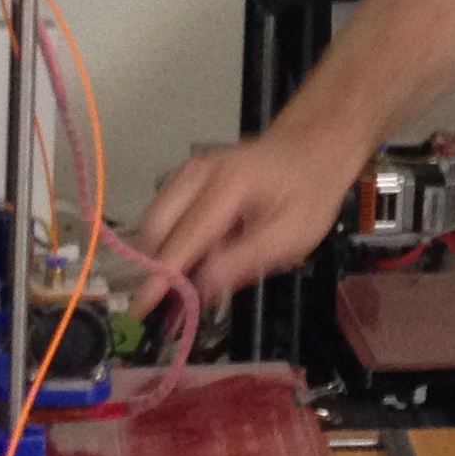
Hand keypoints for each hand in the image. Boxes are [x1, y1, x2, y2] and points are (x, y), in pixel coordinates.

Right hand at [130, 126, 365, 301]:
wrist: (312, 148)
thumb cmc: (308, 193)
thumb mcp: (292, 237)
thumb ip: (243, 263)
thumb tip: (200, 289)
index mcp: (227, 186)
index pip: (182, 240)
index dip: (161, 278)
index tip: (142, 307)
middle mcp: (196, 173)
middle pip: (155, 229)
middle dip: (164, 264)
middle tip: (194, 288)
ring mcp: (186, 171)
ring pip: (155, 222)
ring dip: (172, 251)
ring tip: (216, 258)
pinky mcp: (184, 176)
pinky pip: (165, 214)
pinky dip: (178, 237)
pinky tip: (213, 242)